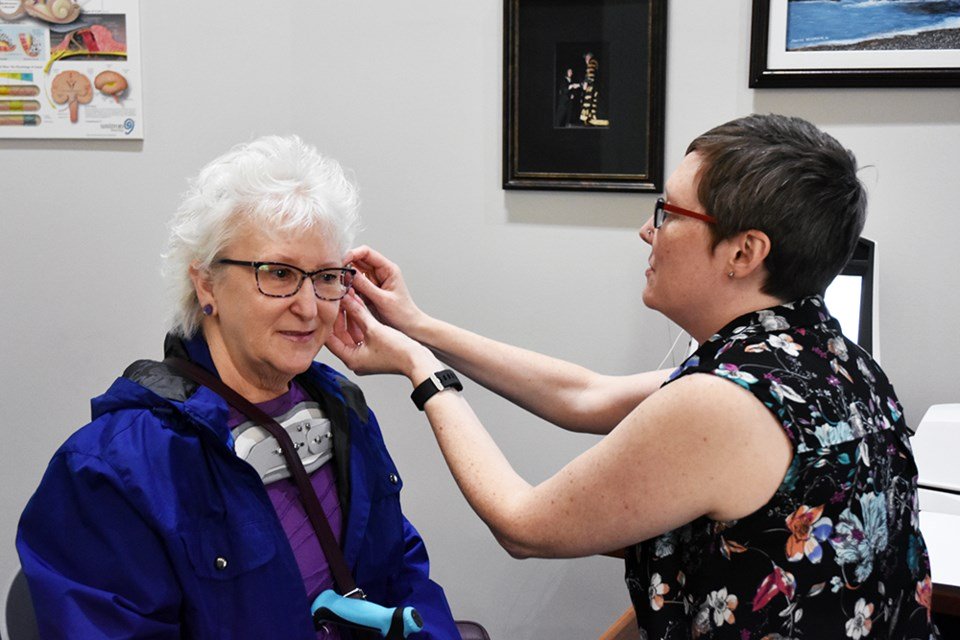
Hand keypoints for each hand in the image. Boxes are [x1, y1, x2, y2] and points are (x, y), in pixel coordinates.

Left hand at [326, 291, 440, 381]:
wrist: (418, 360)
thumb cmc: (398, 351)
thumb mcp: (374, 328)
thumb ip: (357, 312)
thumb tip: (345, 299)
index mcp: (351, 359)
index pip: (330, 339)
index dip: (329, 320)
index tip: (329, 305)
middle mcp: (355, 360)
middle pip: (340, 336)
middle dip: (340, 317)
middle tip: (339, 300)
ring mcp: (364, 357)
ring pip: (351, 334)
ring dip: (350, 318)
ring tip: (349, 300)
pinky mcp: (373, 352)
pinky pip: (361, 336)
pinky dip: (359, 323)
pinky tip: (359, 308)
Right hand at [345, 246, 425, 336]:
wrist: (409, 327)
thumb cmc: (403, 313)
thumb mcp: (383, 300)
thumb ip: (365, 286)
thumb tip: (348, 273)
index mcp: (388, 269)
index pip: (367, 252)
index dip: (352, 254)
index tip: (340, 262)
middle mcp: (380, 272)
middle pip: (358, 261)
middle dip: (346, 266)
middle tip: (335, 275)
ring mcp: (374, 281)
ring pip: (355, 273)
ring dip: (346, 277)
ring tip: (338, 285)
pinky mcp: (369, 291)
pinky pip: (355, 285)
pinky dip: (348, 287)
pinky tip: (343, 292)